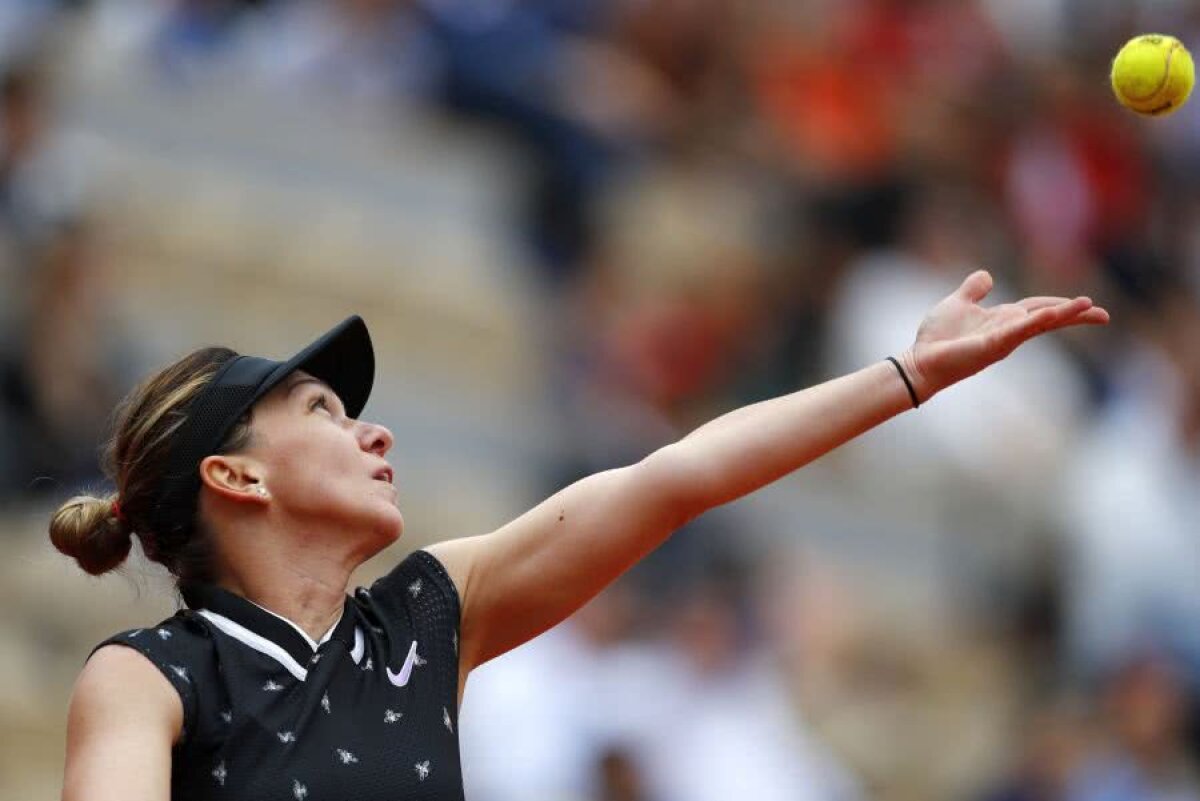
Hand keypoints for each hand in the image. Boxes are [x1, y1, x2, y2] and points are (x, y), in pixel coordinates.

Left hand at [899, 270, 1108, 402]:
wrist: (920, 361)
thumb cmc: (938, 337)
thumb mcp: (958, 303)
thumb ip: (974, 290)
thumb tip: (987, 275)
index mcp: (1004, 319)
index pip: (1040, 308)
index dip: (1062, 305)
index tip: (1089, 303)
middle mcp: (1009, 330)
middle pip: (1048, 318)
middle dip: (1075, 314)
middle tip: (1103, 314)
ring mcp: (1003, 339)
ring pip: (1040, 324)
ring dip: (1064, 315)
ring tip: (1089, 307)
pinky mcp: (992, 346)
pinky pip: (1018, 332)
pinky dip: (1036, 322)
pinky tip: (1053, 315)